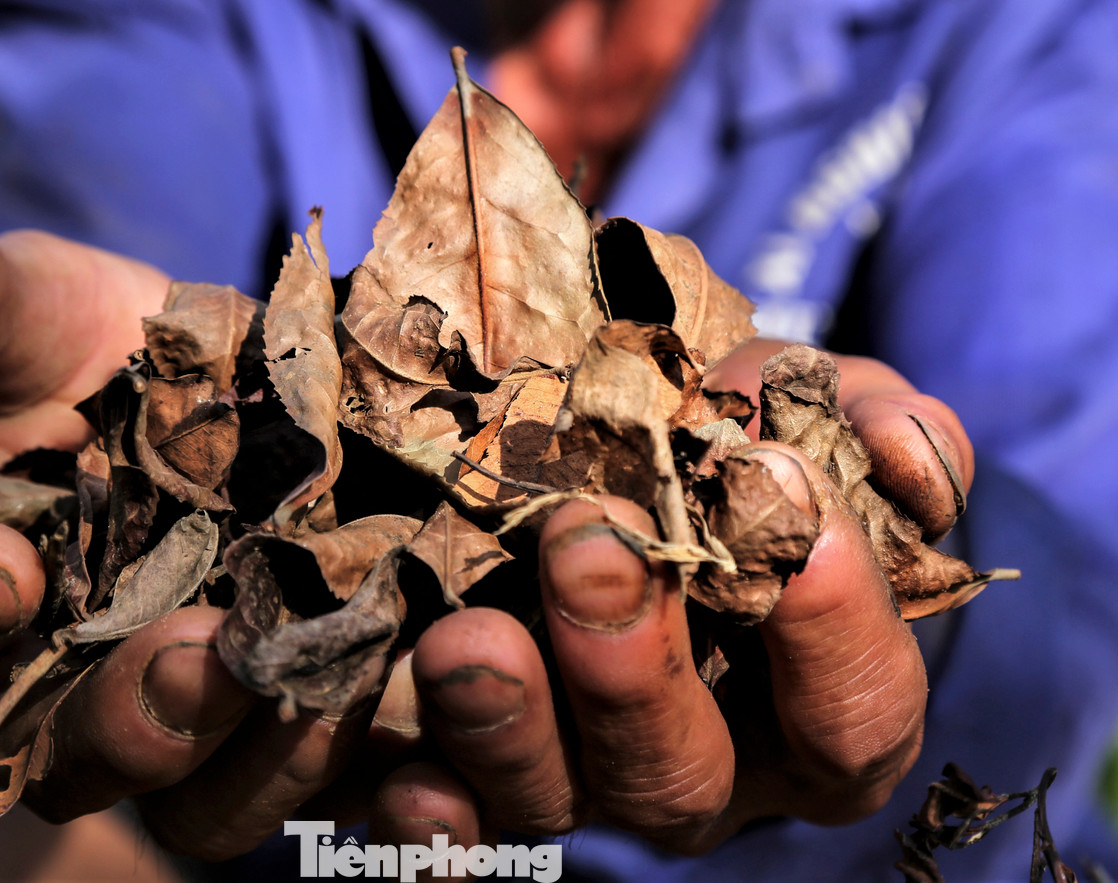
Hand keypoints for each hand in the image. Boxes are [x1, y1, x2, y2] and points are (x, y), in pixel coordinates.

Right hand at [0, 214, 367, 858]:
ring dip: (260, 760)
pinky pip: (329, 778)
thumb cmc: (92, 357)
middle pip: (80, 748)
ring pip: (208, 795)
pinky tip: (422, 734)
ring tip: (320, 689)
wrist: (218, 393)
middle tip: (191, 655)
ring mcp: (193, 714)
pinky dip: (375, 771)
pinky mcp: (301, 715)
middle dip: (132, 718)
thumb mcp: (33, 312)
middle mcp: (65, 683)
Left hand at [371, 340, 972, 854]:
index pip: (853, 711)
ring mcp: (588, 784)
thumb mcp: (815, 425)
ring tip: (468, 640)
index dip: (831, 622)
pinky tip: (408, 775)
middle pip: (682, 775)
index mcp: (812, 714)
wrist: (631, 470)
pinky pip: (459, 832)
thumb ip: (878, 435)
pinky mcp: (487, 783)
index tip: (782, 493)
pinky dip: (434, 815)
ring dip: (512, 727)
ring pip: (561, 803)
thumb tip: (910, 465)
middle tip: (591, 543)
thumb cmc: (740, 460)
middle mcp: (707, 774)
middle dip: (635, 665)